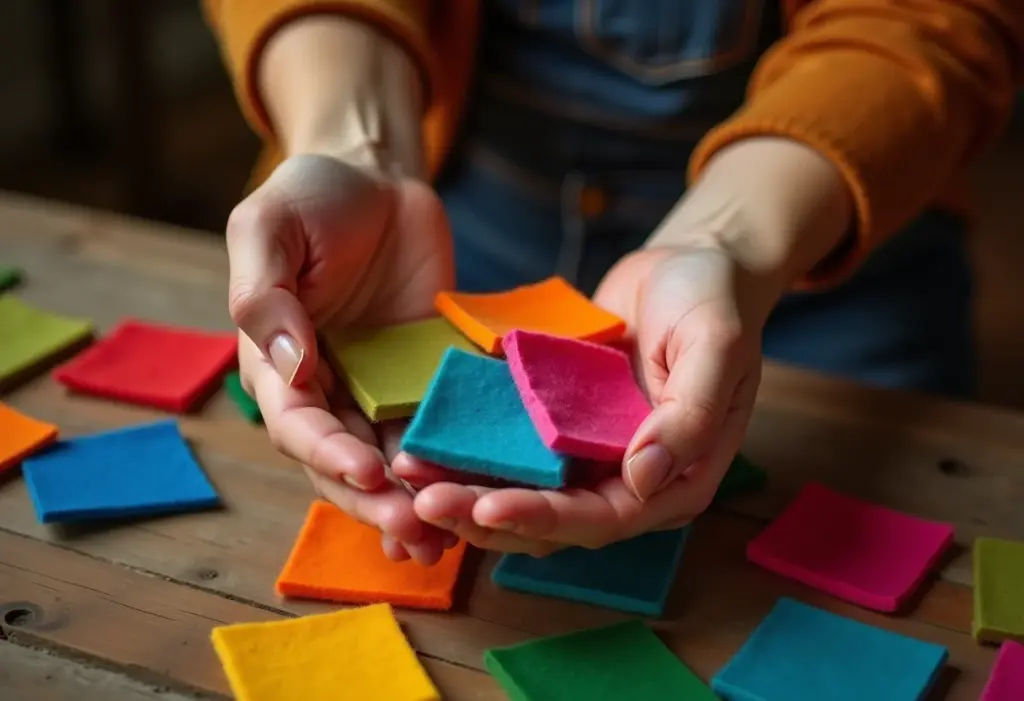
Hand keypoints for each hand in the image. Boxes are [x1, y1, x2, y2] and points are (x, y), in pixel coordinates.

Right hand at [228, 154, 456, 563]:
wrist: (378, 178)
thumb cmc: (312, 197)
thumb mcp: (268, 227)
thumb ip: (265, 294)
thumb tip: (289, 365)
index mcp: (278, 363)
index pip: (297, 424)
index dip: (328, 453)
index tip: (365, 472)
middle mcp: (328, 389)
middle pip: (346, 461)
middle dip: (376, 499)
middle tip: (413, 528)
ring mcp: (380, 389)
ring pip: (394, 459)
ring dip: (415, 500)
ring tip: (445, 538)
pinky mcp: (428, 378)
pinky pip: (441, 425)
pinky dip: (454, 463)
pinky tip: (481, 494)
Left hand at [392, 244, 768, 553]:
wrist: (689, 264)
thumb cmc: (714, 302)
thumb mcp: (715, 347)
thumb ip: (689, 415)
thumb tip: (644, 478)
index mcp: (672, 480)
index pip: (603, 518)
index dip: (546, 518)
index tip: (488, 507)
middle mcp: (625, 479)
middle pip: (551, 518)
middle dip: (487, 515)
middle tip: (425, 504)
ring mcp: (587, 454)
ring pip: (522, 490)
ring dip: (467, 492)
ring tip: (410, 481)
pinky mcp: (557, 425)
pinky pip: (511, 447)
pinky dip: (470, 451)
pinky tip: (423, 441)